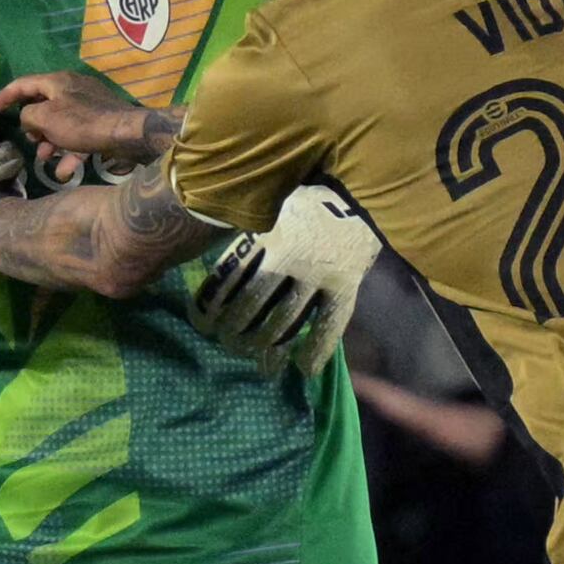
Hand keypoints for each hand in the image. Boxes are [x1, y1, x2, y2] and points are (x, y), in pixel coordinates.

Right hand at [0, 71, 173, 168]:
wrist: (127, 133)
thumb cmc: (83, 123)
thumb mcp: (46, 118)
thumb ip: (28, 116)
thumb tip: (28, 120)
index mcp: (57, 82)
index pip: (23, 84)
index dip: (4, 97)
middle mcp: (73, 89)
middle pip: (44, 105)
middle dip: (34, 127)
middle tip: (32, 141)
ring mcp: (89, 106)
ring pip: (61, 124)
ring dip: (50, 143)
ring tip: (46, 158)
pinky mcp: (102, 123)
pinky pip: (79, 137)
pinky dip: (71, 153)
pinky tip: (66, 173)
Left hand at [191, 186, 378, 375]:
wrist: (361, 193)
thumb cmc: (308, 204)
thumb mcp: (272, 211)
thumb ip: (251, 238)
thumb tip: (221, 278)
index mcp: (266, 236)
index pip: (230, 281)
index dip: (212, 307)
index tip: (202, 324)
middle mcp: (290, 257)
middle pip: (253, 305)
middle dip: (235, 331)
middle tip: (228, 345)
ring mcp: (319, 274)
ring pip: (285, 320)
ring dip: (267, 347)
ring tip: (258, 363)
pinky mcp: (346, 285)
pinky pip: (329, 324)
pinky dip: (316, 350)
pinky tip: (304, 369)